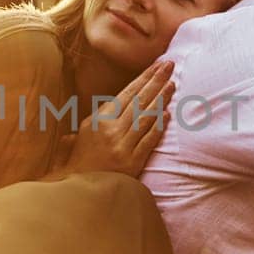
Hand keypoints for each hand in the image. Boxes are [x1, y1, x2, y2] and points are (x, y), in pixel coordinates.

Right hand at [59, 59, 174, 177]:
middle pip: (139, 100)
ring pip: (146, 117)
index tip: (156, 66)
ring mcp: (123, 146)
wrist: (81, 188)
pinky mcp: (132, 162)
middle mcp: (112, 130)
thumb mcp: (85, 132)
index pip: (127, 93)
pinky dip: (159, 127)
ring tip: (172, 85)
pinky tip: (168, 115)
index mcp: (100, 119)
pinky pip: (149, 140)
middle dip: (156, 81)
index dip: (143, 78)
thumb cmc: (82, 159)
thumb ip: (100, 116)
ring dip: (161, 99)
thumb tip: (115, 102)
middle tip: (169, 66)